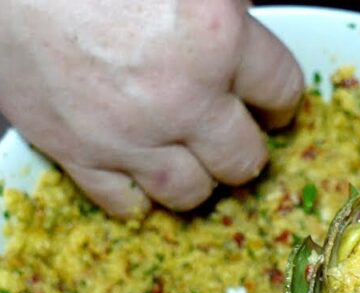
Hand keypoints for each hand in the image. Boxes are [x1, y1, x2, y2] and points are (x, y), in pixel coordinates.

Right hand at [0, 0, 302, 217]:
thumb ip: (224, 2)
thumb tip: (244, 17)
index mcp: (217, 36)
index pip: (281, 90)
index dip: (279, 101)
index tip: (272, 106)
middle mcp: (183, 96)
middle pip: (243, 158)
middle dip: (243, 150)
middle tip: (231, 137)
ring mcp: (129, 134)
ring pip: (189, 192)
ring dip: (194, 179)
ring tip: (185, 157)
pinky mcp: (78, 155)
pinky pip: (124, 204)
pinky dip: (135, 195)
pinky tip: (135, 173)